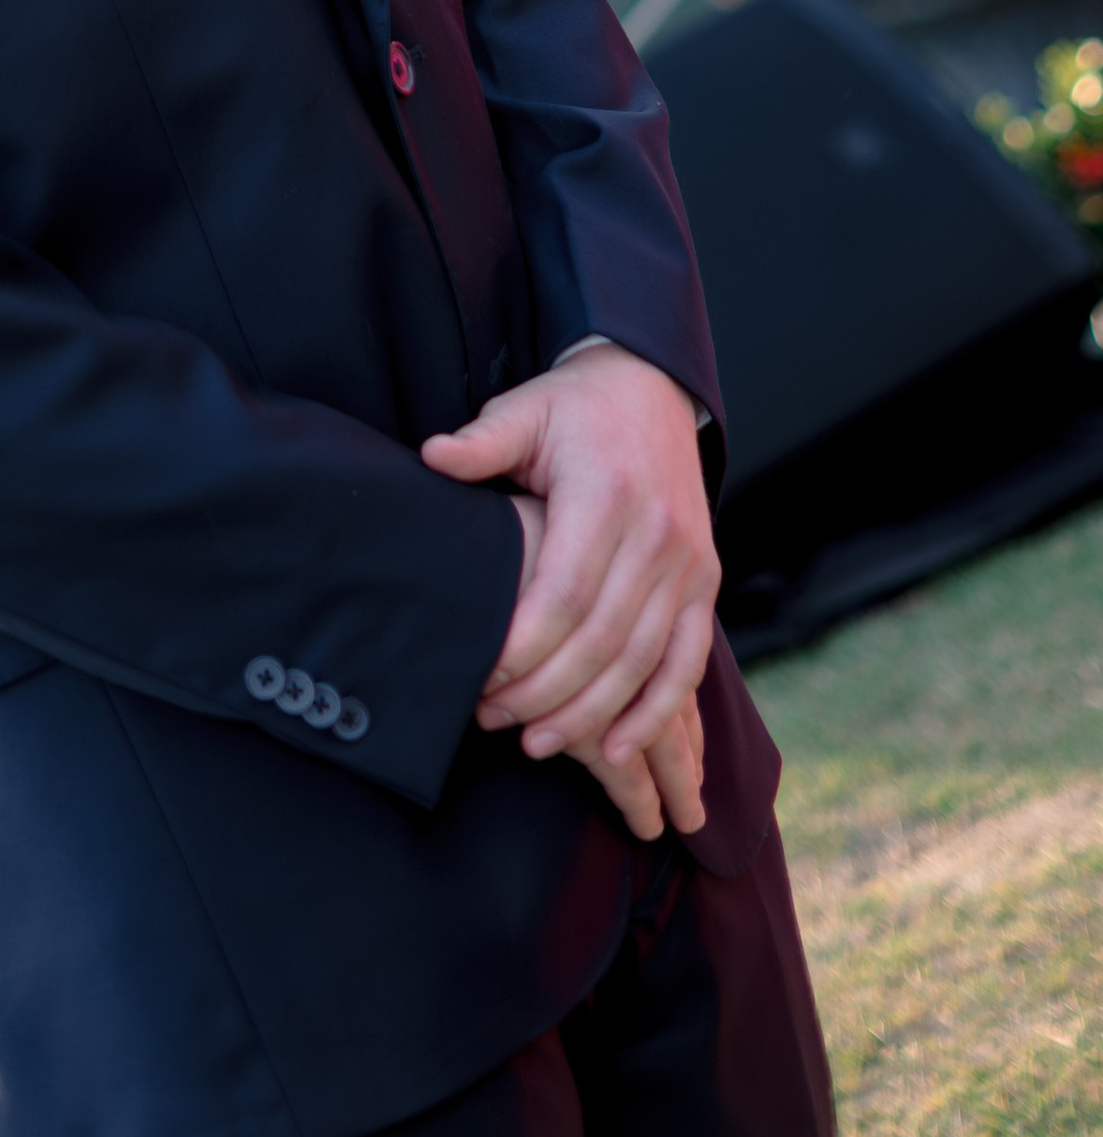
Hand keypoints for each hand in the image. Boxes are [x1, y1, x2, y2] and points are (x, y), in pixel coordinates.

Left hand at [426, 345, 716, 824]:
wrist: (652, 389)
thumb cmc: (572, 408)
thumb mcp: (524, 410)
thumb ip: (482, 441)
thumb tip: (433, 456)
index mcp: (605, 493)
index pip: (565, 590)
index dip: (525, 644)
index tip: (482, 677)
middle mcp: (655, 533)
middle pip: (601, 637)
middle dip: (547, 691)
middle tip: (495, 719)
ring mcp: (687, 561)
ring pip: (642, 659)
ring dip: (592, 712)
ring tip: (537, 742)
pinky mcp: (704, 580)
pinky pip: (687, 660)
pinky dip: (656, 709)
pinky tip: (616, 747)